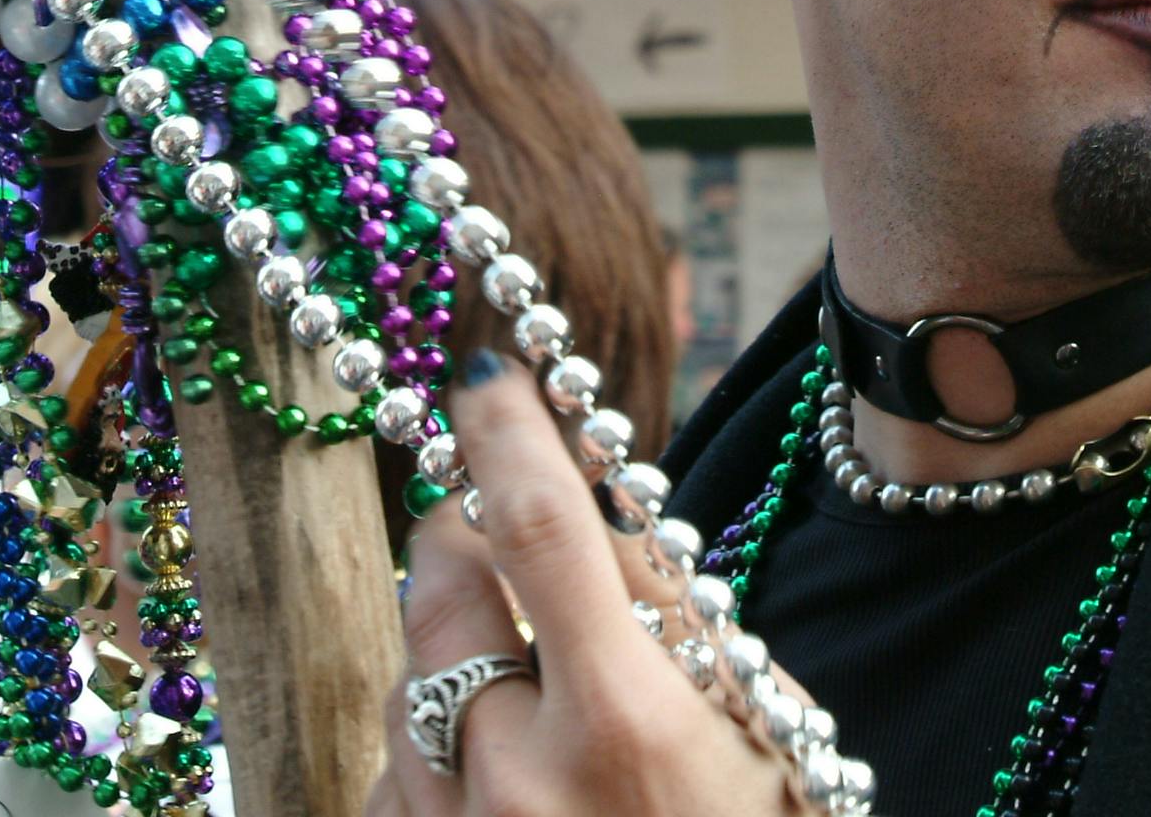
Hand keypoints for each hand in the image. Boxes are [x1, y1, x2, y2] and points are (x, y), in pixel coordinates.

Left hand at [363, 356, 802, 816]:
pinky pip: (395, 776)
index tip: (487, 375)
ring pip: (411, 679)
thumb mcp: (755, 733)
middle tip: (498, 522)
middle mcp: (515, 778)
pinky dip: (436, 754)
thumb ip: (672, 625)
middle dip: (464, 535)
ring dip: (458, 659)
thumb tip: (591, 512)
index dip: (511, 437)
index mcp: (623, 727)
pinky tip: (504, 785)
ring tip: (535, 699)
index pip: (544, 533)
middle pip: (443, 588)